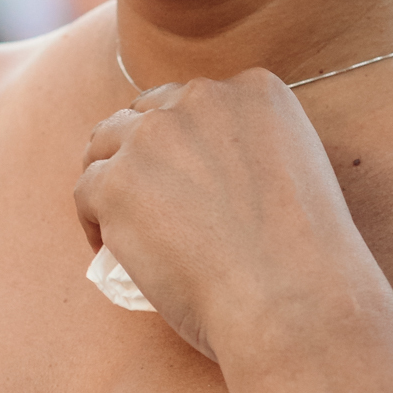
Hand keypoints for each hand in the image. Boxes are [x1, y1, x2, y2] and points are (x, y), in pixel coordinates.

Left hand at [75, 70, 392, 378]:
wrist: (295, 301)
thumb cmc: (307, 261)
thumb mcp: (297, 173)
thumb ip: (252, 154)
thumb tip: (204, 177)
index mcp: (256, 91)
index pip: (196, 102)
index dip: (181, 138)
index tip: (183, 174)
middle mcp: (202, 98)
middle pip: (146, 114)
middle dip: (140, 150)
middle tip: (142, 195)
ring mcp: (154, 137)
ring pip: (106, 144)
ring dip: (109, 177)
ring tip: (116, 219)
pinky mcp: (117, 183)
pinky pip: (86, 192)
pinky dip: (93, 223)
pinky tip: (111, 253)